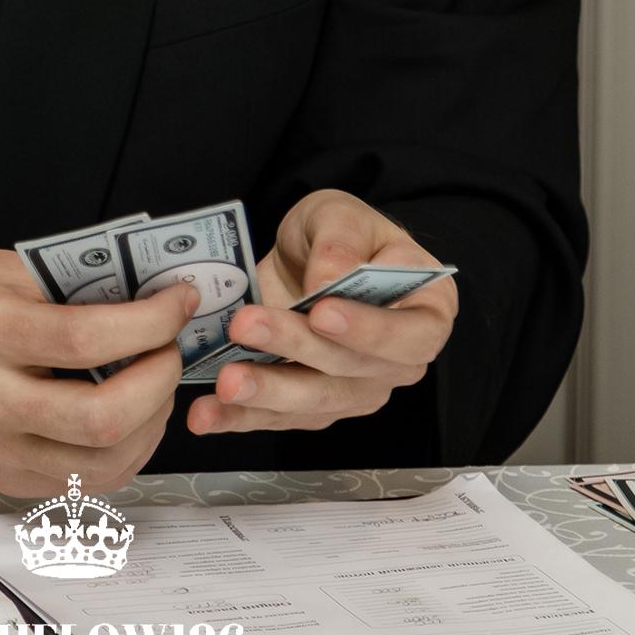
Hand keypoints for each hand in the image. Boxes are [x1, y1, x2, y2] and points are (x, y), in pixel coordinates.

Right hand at [0, 248, 195, 498]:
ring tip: (156, 380)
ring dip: (152, 421)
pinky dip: (126, 449)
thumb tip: (159, 299)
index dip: (150, 322)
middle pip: (99, 417)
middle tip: (172, 347)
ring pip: (102, 463)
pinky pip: (86, 480)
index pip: (86, 338)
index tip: (179, 301)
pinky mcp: (5, 476)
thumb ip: (80, 286)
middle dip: (159, 380)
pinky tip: (132, 412)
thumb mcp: (12, 268)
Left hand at [186, 190, 456, 437]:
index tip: (321, 312)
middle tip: (246, 327)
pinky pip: (281, 419)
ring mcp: (357, 390)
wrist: (309, 256)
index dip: (368, 330)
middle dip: (296, 350)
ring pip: (316, 402)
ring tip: (225, 382)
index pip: (410, 335)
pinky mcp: (314, 407)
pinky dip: (242, 418)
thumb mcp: (340, 215)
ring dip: (267, 393)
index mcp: (425, 311)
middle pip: (353, 371)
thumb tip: (328, 278)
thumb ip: (339, 240)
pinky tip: (208, 414)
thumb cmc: (340, 234)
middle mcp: (397, 362)